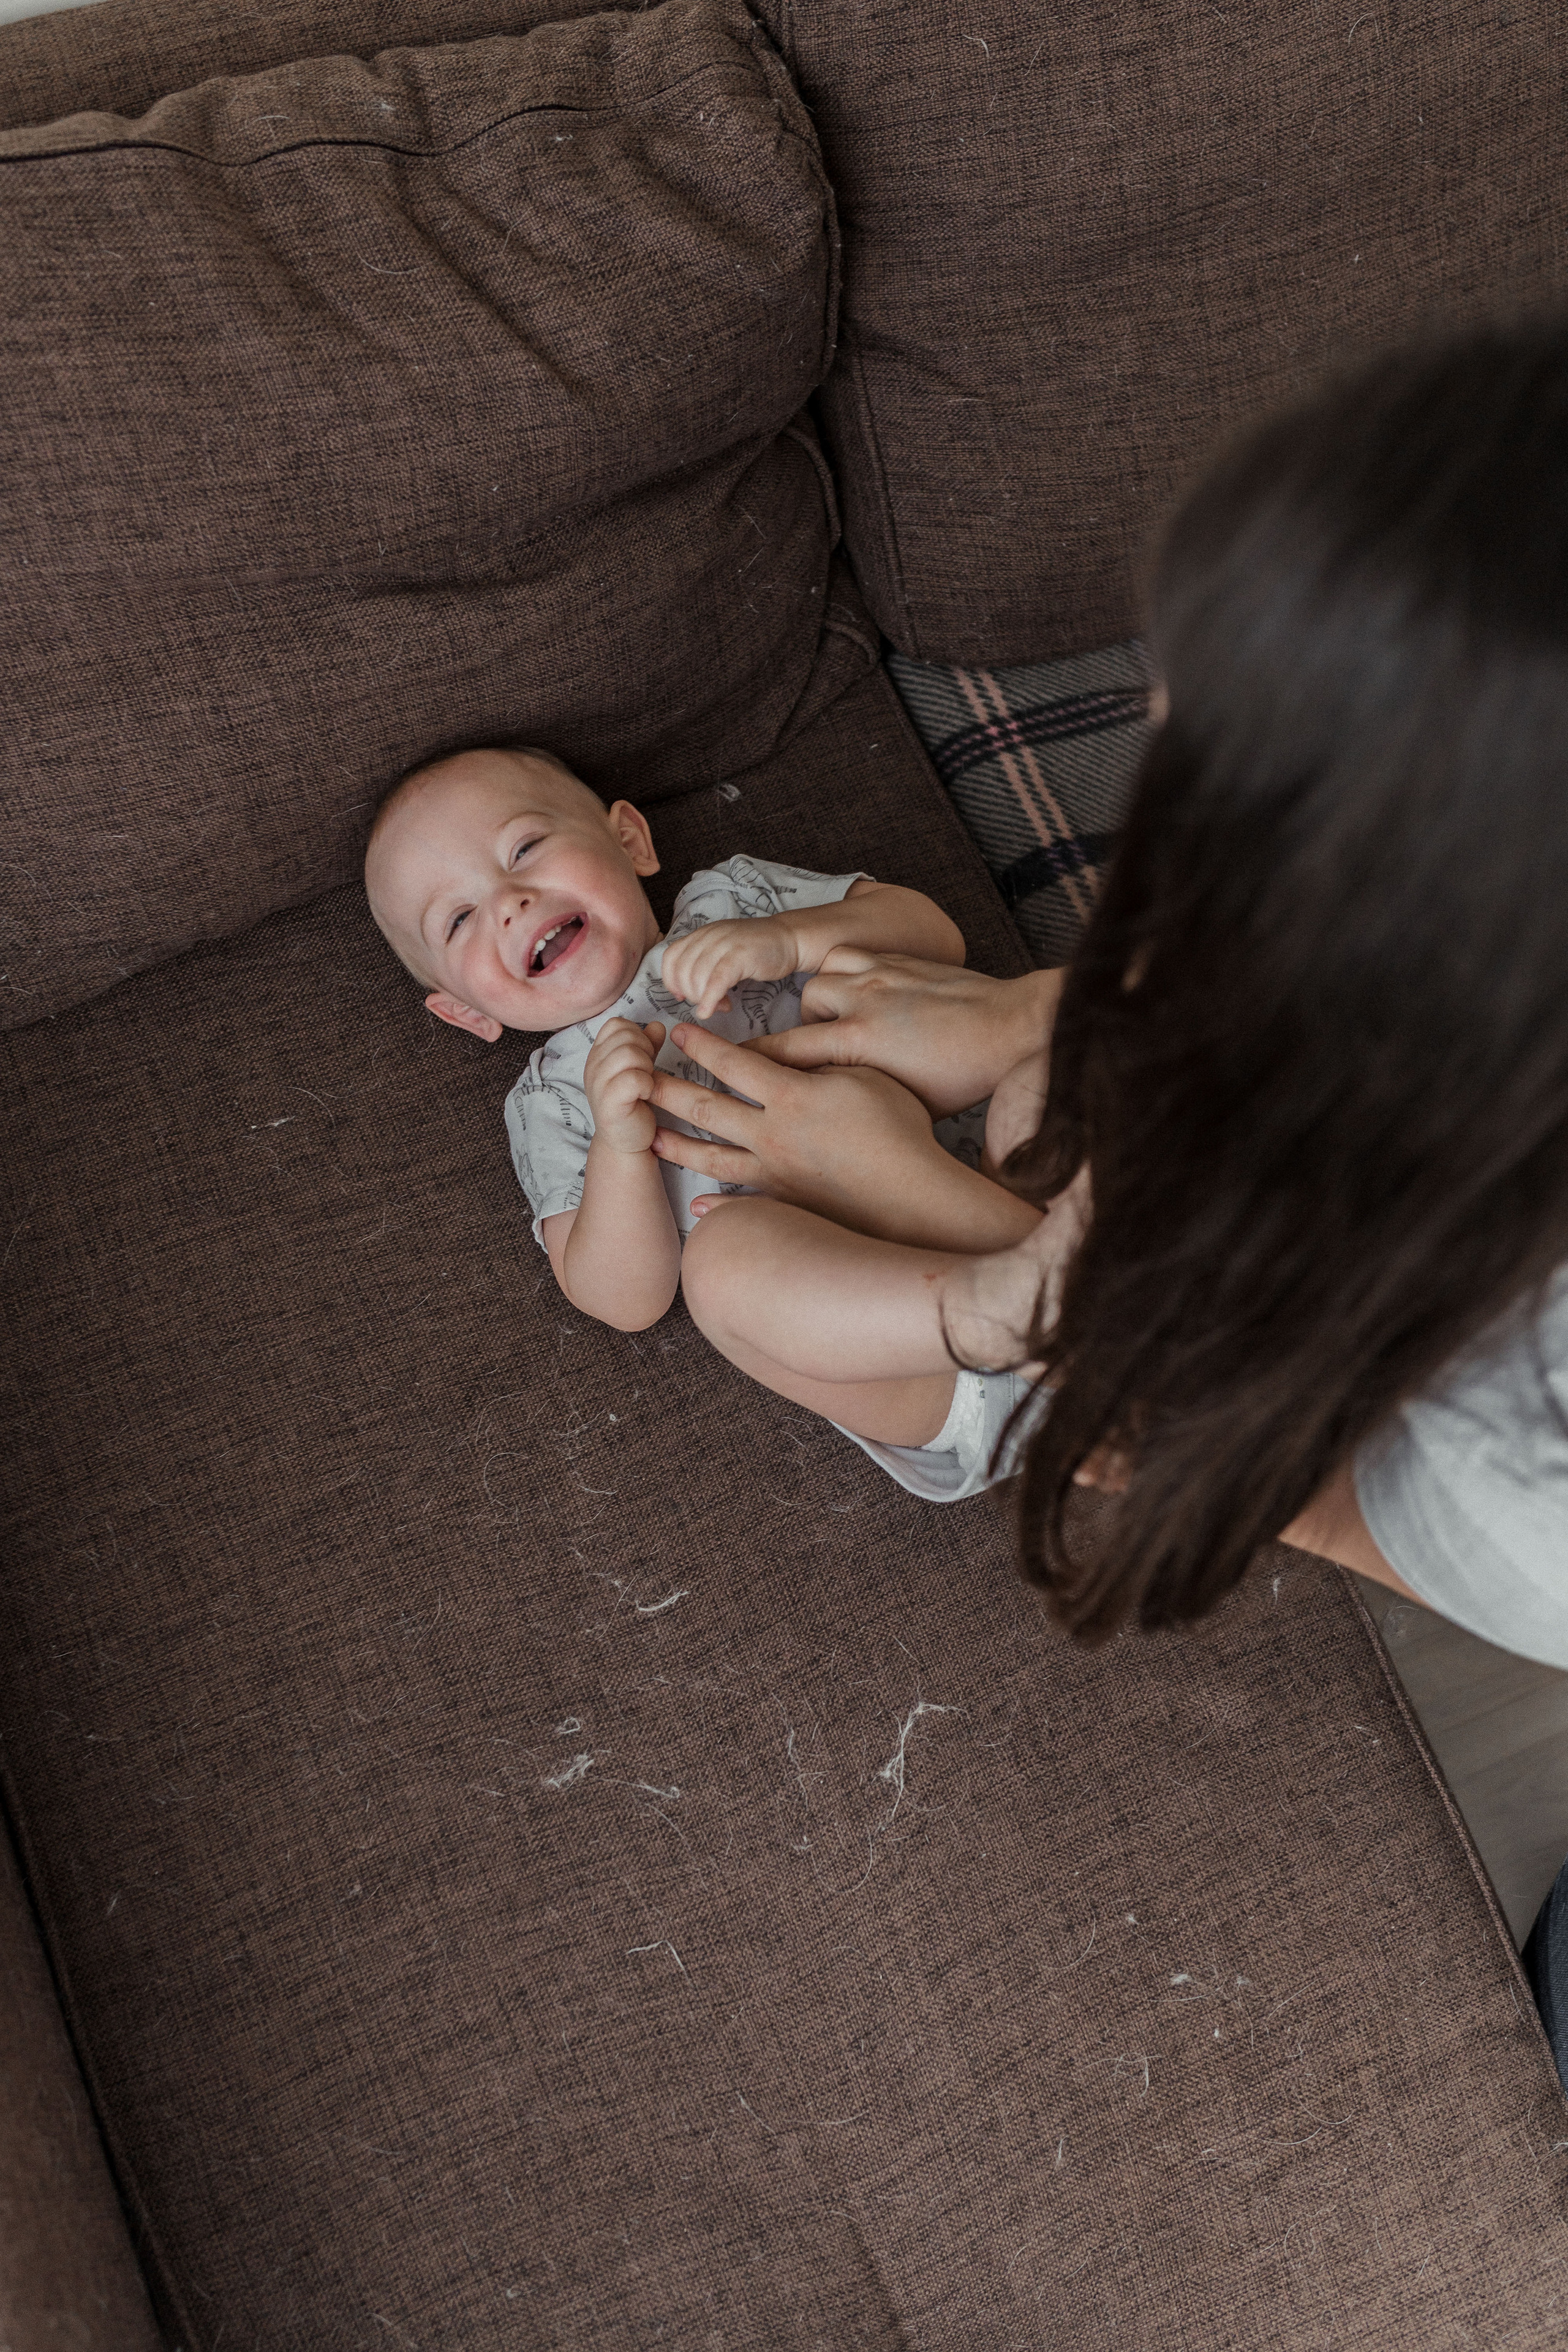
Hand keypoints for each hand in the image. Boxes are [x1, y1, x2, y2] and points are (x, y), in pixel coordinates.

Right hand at [582, 1018, 665, 1156]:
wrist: (626, 1142)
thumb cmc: (633, 1103)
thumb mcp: (640, 1067)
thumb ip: (647, 1045)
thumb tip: (657, 1026)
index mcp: (598, 1054)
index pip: (617, 1024)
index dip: (637, 1034)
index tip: (643, 1056)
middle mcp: (593, 1066)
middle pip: (626, 1035)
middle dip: (645, 1050)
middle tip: (646, 1072)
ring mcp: (598, 1084)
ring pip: (630, 1054)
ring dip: (647, 1067)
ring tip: (645, 1084)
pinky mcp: (609, 1103)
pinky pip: (634, 1079)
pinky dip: (647, 1084)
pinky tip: (645, 1095)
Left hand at [649, 1023, 1042, 1249]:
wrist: (914, 1196)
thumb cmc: (900, 1129)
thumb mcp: (865, 1077)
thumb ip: (822, 1064)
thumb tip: (792, 1057)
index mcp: (791, 1095)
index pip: (734, 1063)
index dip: (702, 1045)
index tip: (678, 1032)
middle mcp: (772, 1134)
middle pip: (706, 1108)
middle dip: (667, 1089)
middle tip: (637, 1078)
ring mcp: (774, 1174)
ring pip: (710, 1157)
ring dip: (675, 1144)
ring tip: (648, 1136)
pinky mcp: (785, 1203)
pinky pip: (741, 1202)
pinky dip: (717, 1206)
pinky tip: (698, 1207)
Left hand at [659, 915, 799, 1020]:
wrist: (790, 938)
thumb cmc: (758, 949)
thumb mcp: (723, 949)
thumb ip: (703, 963)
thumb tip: (684, 991)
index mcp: (702, 934)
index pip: (670, 957)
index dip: (671, 981)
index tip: (682, 996)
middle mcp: (709, 936)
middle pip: (682, 972)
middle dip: (691, 995)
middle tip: (708, 1003)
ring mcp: (724, 943)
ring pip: (697, 978)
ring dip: (704, 999)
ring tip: (721, 1005)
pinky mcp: (740, 955)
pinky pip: (716, 981)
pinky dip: (710, 1000)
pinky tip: (712, 1011)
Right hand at [744, 949, 1065, 1117]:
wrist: (1013, 1028)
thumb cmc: (966, 1078)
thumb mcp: (908, 1103)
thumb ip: (860, 1098)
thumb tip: (827, 1110)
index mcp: (860, 1045)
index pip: (786, 1054)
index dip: (751, 1063)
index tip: (727, 1068)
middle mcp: (862, 1005)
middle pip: (800, 1012)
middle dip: (794, 1032)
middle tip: (802, 1050)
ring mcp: (879, 976)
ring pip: (822, 977)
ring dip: (822, 999)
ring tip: (835, 1020)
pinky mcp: (896, 960)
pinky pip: (850, 956)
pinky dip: (845, 973)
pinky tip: (858, 992)